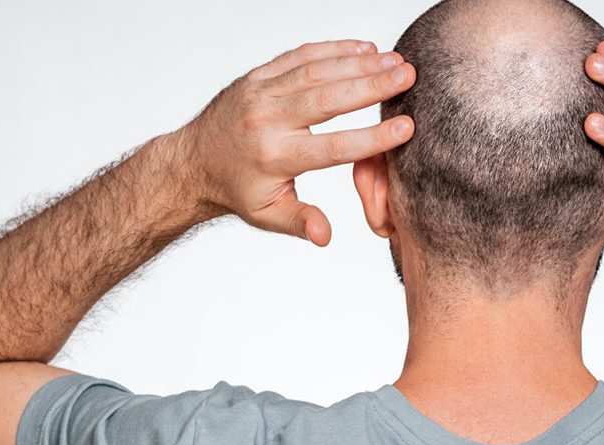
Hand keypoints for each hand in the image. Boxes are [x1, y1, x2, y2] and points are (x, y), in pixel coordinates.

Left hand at [175, 39, 415, 244]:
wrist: (193, 161)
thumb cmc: (239, 190)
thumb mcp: (267, 215)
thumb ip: (300, 222)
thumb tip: (325, 237)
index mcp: (274, 157)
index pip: (332, 146)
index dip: (371, 138)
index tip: (407, 128)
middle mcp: (267, 120)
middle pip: (328, 99)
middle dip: (372, 85)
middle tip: (409, 75)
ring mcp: (261, 93)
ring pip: (316, 72)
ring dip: (359, 63)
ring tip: (396, 60)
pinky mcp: (259, 76)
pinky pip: (300, 56)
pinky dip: (333, 49)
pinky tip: (365, 47)